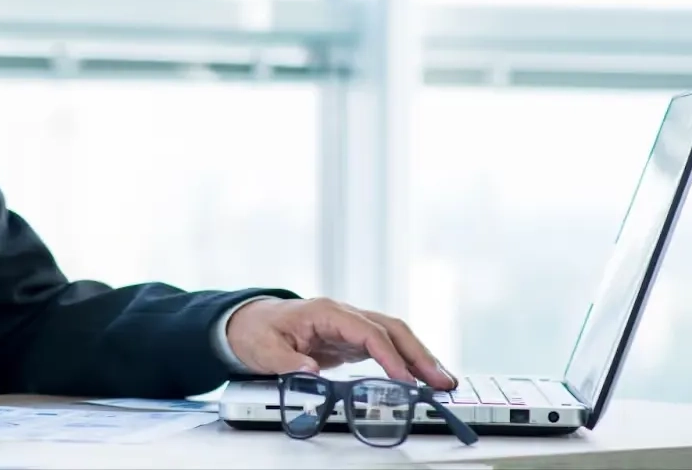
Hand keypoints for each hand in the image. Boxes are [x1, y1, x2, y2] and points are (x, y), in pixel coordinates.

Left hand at [225, 297, 455, 388]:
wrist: (248, 322)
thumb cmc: (256, 331)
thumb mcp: (264, 349)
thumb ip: (287, 361)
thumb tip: (311, 373)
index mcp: (325, 312)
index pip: (367, 331)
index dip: (388, 355)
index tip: (405, 379)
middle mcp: (343, 314)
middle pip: (390, 328)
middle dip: (418, 353)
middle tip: (441, 380)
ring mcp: (349, 325)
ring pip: (393, 335)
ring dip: (419, 356)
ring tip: (443, 380)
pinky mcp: (350, 340)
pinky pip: (385, 346)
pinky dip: (406, 360)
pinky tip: (420, 376)